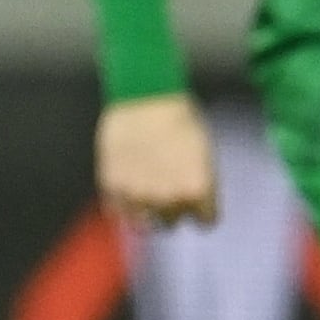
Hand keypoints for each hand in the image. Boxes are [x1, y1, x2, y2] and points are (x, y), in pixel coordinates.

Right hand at [97, 94, 218, 228]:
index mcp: (199, 192)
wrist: (144, 93)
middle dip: (171, 207)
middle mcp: (170, 200)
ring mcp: (139, 196)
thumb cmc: (178, 117)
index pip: (206, 221)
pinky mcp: (113, 188)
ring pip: (144, 225)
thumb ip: (196, 185)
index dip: (201, 206)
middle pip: (172, 223)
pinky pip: (118, 213)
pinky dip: (122, 204)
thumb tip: (187, 204)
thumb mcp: (202, 154)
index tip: (193, 189)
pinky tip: (127, 183)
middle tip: (164, 182)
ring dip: (146, 211)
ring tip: (144, 190)